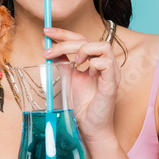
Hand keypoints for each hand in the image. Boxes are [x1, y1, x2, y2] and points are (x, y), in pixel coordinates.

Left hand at [42, 26, 119, 143]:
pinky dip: (93, 65)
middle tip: (48, 51)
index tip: (46, 31)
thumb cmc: (81, 104)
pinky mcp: (113, 82)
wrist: (89, 126)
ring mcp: (111, 72)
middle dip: (65, 42)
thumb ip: (61, 63)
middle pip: (87, 40)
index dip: (63, 33)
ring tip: (73, 63)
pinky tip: (88, 74)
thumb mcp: (68, 78)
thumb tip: (48, 47)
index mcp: (94, 60)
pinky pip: (106, 63)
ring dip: (83, 51)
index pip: (80, 39)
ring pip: (102, 46)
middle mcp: (105, 63)